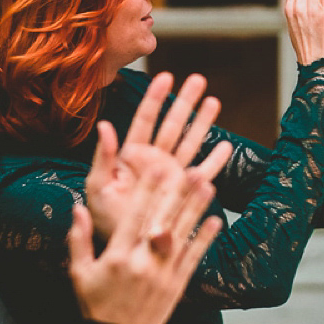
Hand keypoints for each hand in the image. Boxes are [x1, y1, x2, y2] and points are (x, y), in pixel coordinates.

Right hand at [68, 145, 224, 323]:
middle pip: (163, 221)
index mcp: (117, 256)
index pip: (134, 216)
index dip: (146, 191)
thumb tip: (79, 207)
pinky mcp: (177, 285)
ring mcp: (163, 274)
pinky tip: (215, 221)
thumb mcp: (79, 272)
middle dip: (177, 193)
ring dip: (196, 209)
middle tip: (190, 169)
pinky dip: (205, 240)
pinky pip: (193, 258)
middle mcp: (142, 262)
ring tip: (208, 186)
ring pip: (182, 235)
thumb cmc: (96, 304)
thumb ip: (79, 238)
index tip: (155, 168)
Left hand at [85, 72, 230, 238]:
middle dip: (185, 102)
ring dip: (202, 123)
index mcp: (131, 156)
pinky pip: (203, 173)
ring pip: (189, 142)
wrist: (124, 245)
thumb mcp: (98, 186)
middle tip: (199, 79)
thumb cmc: (105, 218)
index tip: (166, 77)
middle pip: (172, 125)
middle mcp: (153, 161)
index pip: (145, 120)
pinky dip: (214, 161)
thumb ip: (103, 156)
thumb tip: (105, 125)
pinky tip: (226, 147)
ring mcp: (170, 175)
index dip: (155, 98)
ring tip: (214, 101)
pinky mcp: (183, 192)